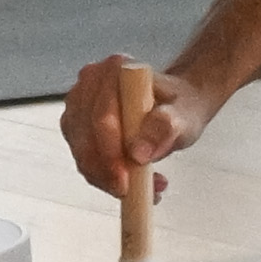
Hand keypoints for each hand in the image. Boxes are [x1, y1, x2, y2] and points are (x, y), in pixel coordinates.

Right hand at [59, 54, 209, 198]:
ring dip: (107, 177)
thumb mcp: (184, 116)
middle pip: (84, 136)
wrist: (176, 106)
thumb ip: (165, 127)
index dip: (110, 152)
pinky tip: (132, 183)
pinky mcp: (76, 125)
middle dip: (106, 171)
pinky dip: (104, 177)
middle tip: (131, 192)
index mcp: (115, 69)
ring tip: (144, 186)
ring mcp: (79, 103)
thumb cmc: (180, 106)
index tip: (126, 179)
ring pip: (81, 151)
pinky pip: (83, 158)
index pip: (102, 117)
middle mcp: (90, 82)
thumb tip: (138, 153)